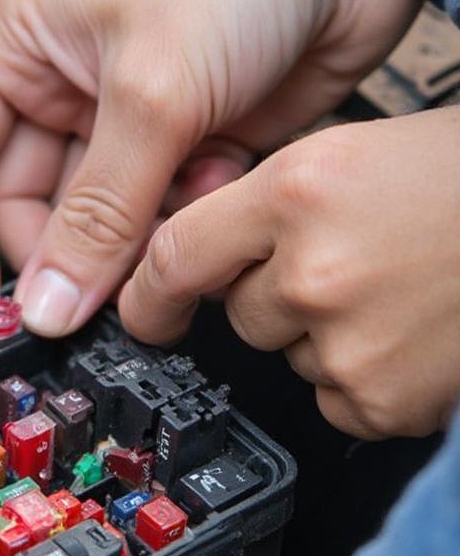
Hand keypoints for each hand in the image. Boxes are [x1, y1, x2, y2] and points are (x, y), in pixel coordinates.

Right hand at [0, 0, 433, 335]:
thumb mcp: (149, 93)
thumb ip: (97, 214)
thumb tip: (50, 301)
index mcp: (17, 48)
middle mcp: (59, 89)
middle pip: (21, 205)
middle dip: (57, 252)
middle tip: (85, 295)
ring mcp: (120, 125)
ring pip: (93, 225)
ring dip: (129, 241)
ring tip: (170, 215)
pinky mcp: (177, 150)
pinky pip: (154, 222)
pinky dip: (180, 222)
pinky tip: (212, 181)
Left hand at [119, 109, 459, 438]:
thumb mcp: (350, 154)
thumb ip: (260, 207)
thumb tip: (190, 268)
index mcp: (300, 190)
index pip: (175, 258)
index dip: (150, 294)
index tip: (143, 312)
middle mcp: (314, 269)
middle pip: (238, 314)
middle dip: (276, 296)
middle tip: (354, 260)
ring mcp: (347, 342)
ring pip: (287, 357)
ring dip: (324, 335)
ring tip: (398, 289)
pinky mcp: (381, 400)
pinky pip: (335, 400)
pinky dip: (364, 377)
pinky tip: (412, 334)